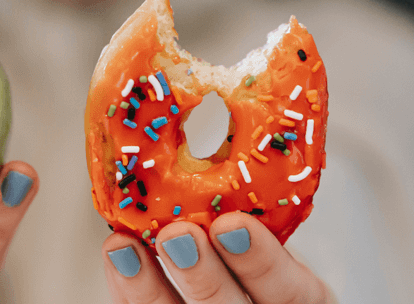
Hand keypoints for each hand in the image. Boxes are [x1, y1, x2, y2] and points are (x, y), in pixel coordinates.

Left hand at [101, 212, 334, 303]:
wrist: (245, 275)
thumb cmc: (263, 243)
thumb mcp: (277, 225)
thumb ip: (259, 201)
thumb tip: (218, 127)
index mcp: (297, 296)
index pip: (292, 292)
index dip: (263, 262)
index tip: (233, 224)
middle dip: (202, 275)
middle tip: (176, 234)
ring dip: (148, 286)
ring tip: (123, 246)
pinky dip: (127, 287)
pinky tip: (116, 255)